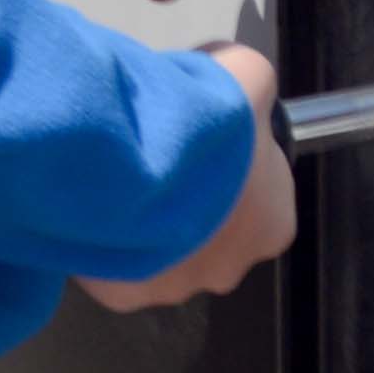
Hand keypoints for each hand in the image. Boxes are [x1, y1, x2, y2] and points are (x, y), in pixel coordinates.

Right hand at [87, 48, 293, 309]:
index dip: (231, 167)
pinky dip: (108, 239)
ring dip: (148, 223)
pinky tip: (100, 206)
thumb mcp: (248, 76)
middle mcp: (231, 270)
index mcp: (274, 227)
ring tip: (127, 180)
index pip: (260, 198)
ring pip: (161, 252)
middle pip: (211, 232)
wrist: (141, 159)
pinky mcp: (125, 296)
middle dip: (188, 202)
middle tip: (161, 159)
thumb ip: (253, 83)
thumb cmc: (208, 127)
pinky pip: (116, 265)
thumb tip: (241, 82)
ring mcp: (176, 288)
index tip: (202, 143)